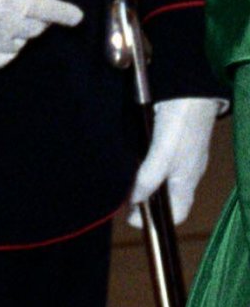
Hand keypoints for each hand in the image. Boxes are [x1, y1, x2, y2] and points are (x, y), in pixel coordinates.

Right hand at [0, 0, 82, 68]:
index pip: (52, 12)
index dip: (67, 14)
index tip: (75, 17)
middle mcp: (6, 24)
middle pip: (36, 28)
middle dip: (38, 17)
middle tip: (26, 5)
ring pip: (19, 44)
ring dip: (21, 33)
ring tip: (7, 18)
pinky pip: (0, 59)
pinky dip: (5, 50)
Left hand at [128, 96, 220, 225]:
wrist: (190, 86)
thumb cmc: (182, 122)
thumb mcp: (165, 153)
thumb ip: (150, 177)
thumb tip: (136, 201)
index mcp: (186, 180)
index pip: (176, 213)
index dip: (157, 220)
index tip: (131, 219)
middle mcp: (184, 170)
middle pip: (165, 195)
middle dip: (144, 201)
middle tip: (118, 199)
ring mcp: (178, 153)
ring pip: (159, 176)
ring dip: (140, 181)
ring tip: (118, 182)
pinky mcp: (169, 136)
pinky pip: (155, 157)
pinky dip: (141, 162)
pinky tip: (126, 157)